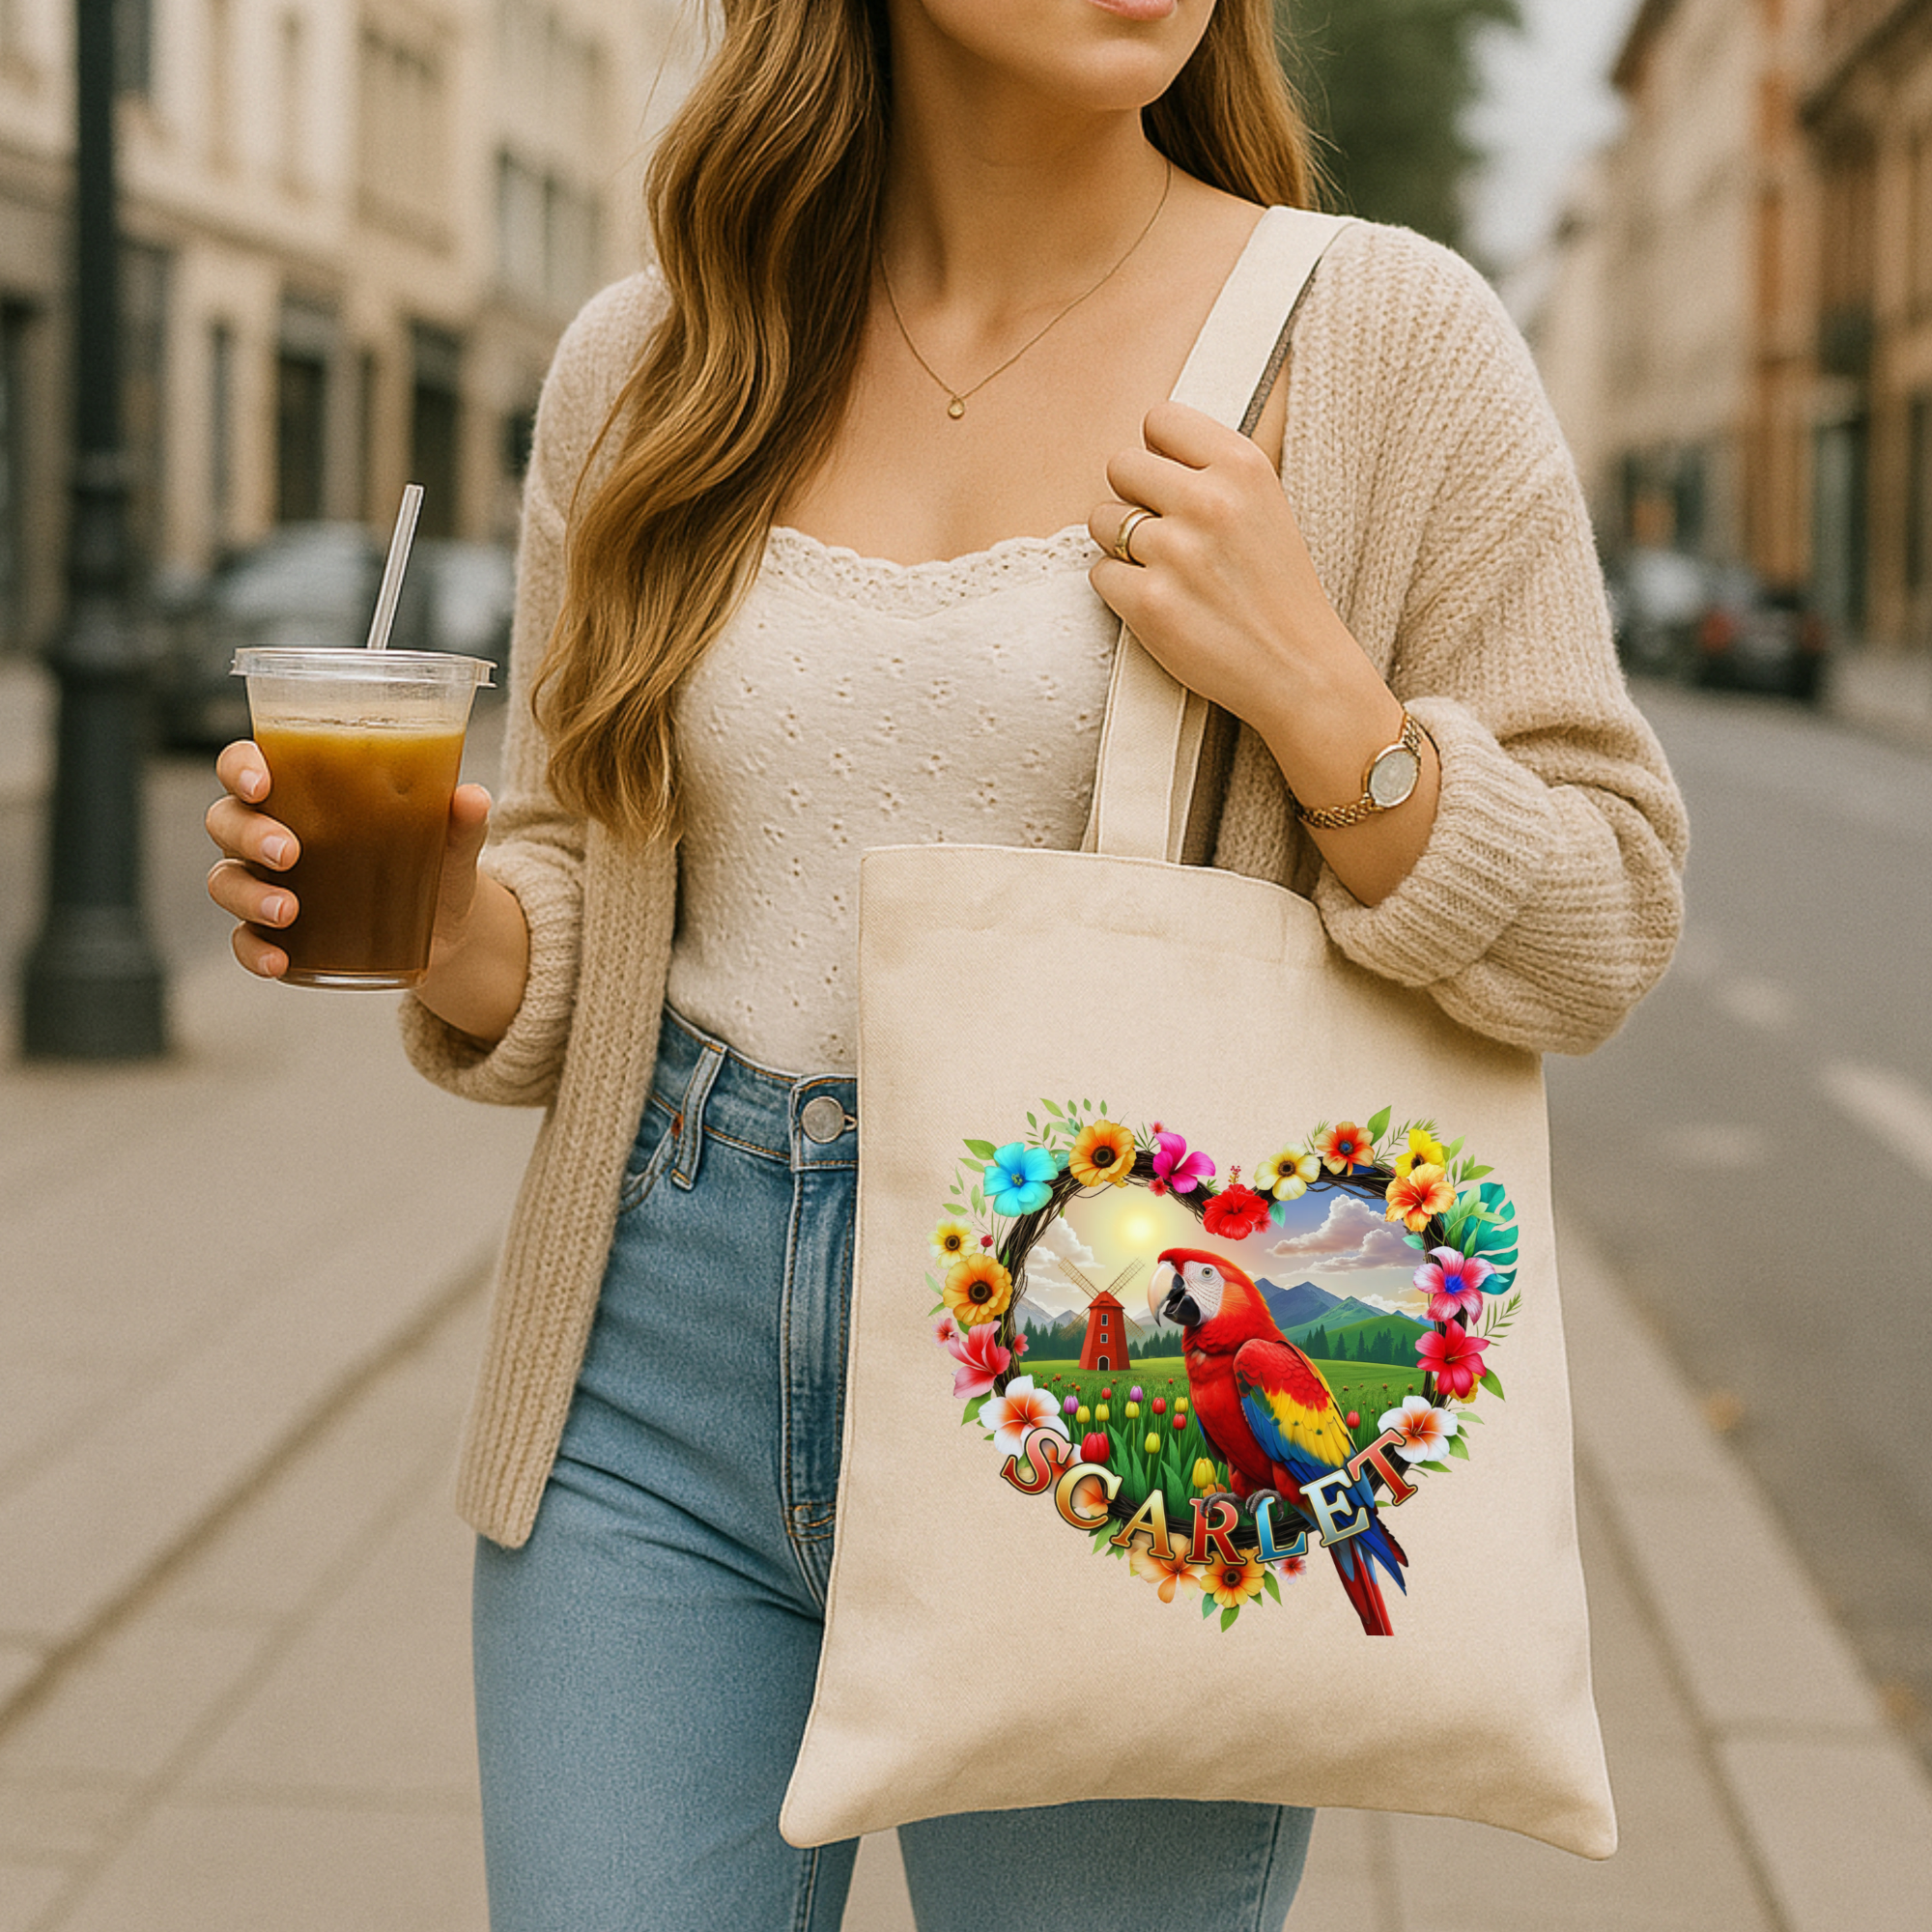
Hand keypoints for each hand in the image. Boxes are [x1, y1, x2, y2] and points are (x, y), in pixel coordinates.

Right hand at [204, 739, 492, 980]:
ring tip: (288, 910)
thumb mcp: (450, 845)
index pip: (246, 764)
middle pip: (227, 820)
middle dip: (247, 834)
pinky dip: (254, 951)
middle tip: (289, 852)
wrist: (444, 928)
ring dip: (248, 894)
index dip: (240, 768)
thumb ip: (460, 822)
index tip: (262, 783)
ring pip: (225, 879)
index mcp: (302, 790)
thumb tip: (473, 798)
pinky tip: (280, 962)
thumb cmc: (433, 862)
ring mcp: (268, 882)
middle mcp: (272, 830)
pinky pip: (244, 940)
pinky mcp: (278, 932)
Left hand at [1087, 401, 1438, 905]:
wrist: (1301, 670)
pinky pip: (1099, 574)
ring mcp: (1176, 553)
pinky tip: (1161, 605)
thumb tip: (1145, 447)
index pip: (1159, 419)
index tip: (1171, 485)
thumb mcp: (1265, 505)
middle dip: (1132, 498)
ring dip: (1120, 546)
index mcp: (1242, 465)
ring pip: (1101, 520)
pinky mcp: (1149, 603)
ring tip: (1165, 572)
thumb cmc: (1277, 589)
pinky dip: (1119, 591)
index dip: (1157, 454)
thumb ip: (1211, 471)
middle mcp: (1208, 501)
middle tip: (1165, 535)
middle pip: (1120, 465)